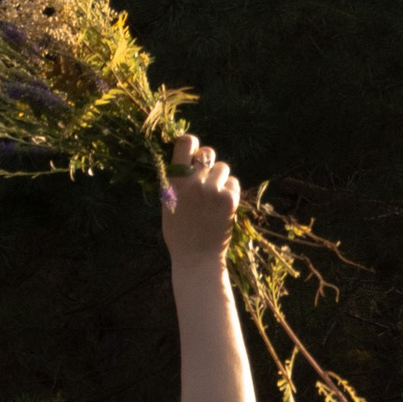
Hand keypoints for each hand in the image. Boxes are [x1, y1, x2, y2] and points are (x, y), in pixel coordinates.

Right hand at [159, 134, 242, 264]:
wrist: (196, 258)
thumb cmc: (179, 233)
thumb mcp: (169, 203)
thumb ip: (177, 181)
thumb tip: (188, 161)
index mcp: (174, 180)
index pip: (186, 143)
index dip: (192, 143)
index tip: (194, 151)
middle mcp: (193, 181)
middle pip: (208, 154)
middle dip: (209, 163)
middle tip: (207, 180)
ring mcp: (212, 189)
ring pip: (223, 168)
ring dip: (220, 179)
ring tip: (213, 199)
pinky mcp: (229, 198)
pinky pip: (233, 183)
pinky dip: (230, 192)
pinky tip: (222, 207)